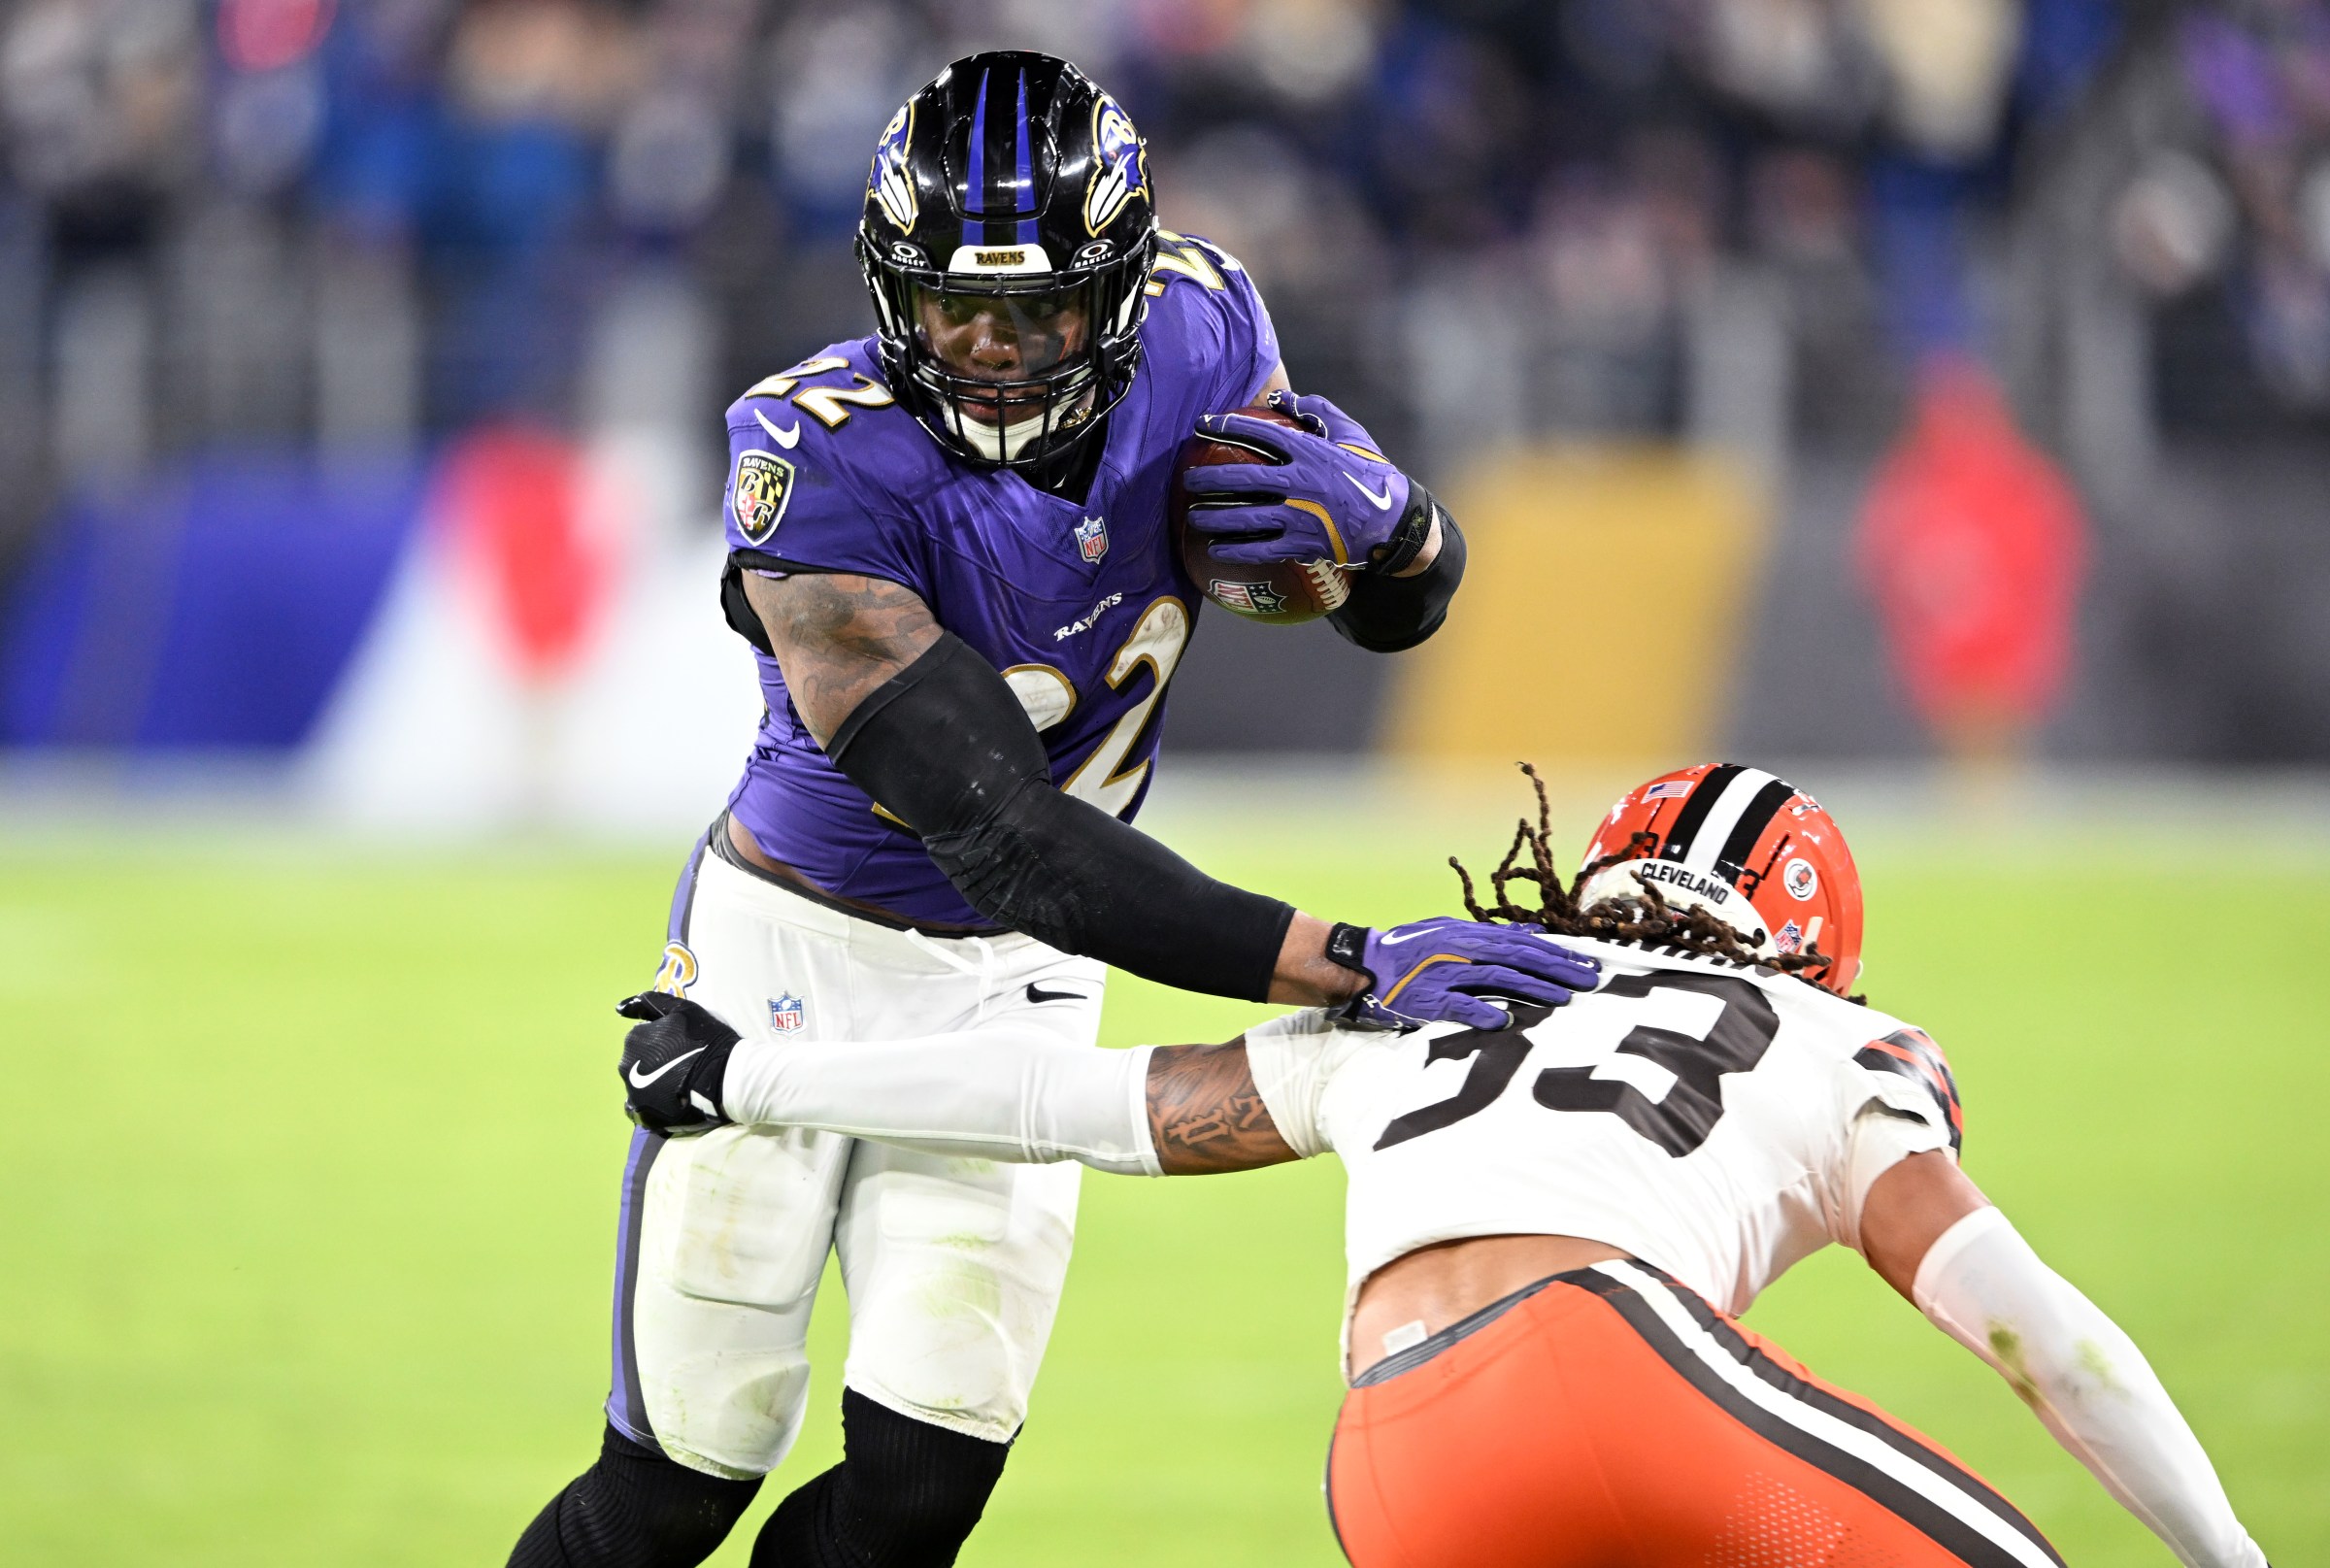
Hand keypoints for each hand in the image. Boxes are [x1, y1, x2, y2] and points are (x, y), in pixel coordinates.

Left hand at [616, 991, 740, 1135]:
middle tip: (681, 1065)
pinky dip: (649, 1105)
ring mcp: (633, 1093)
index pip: (643, 1037)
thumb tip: (619, 1007)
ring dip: (652, 1083)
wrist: (724, 1078)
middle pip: (637, 1062)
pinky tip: (667, 1102)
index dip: (662, 1041)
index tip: (680, 1046)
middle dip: (653, 1062)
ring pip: (637, 1085)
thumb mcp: (682, 1009)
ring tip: (678, 1085)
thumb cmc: (706, 1040)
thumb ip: (650, 1003)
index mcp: (634, 1039)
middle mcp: (626, 1066)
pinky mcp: (644, 1115)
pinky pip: (638, 1110)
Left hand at [1183, 390, 1427, 570]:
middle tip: (1188, 480)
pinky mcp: (1303, 544)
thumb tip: (1279, 397)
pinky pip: (1261, 549)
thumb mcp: (1348, 432)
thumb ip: (1315, 409)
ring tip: (1194, 517)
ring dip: (1214, 518)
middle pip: (1242, 478)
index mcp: (1308, 451)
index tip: (1201, 424)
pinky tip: (1215, 550)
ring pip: (1245, 517)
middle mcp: (1299, 482)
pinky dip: (1235, 550)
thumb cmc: (1369, 471)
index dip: (1226, 426)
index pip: (1258, 433)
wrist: (1393, 520)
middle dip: (1209, 479)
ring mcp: (1299, 516)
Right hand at [1326, 917, 1600, 1030]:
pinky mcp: (1427, 999)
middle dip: (1555, 968)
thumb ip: (1490, 935)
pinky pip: (1458, 1005)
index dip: (1555, 951)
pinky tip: (1504, 1021)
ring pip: (1496, 977)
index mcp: (1467, 933)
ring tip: (1562, 998)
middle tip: (1588, 980)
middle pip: (1516, 955)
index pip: (1520, 940)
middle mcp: (1459, 949)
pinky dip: (1481, 1012)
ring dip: (1532, 987)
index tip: (1586, 962)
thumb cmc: (1408, 953)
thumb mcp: (1449, 934)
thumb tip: (1534, 932)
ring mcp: (1443, 973)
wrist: (1363, 966)